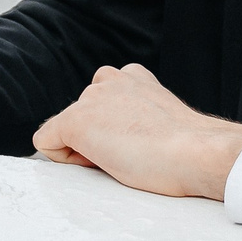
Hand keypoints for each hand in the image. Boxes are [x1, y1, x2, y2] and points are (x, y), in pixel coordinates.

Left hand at [30, 64, 241, 200]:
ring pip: (65, 128)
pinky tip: (94, 163)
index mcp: (132, 78)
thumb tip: (125, 135)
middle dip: (97, 138)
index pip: (101, 103)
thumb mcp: (160, 120)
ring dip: (83, 147)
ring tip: (119, 157)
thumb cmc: (188, 149)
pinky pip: (45, 142)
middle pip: (82, 116)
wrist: (196, 152)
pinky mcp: (75, 120)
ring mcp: (90, 99)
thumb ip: (136, 116)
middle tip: (131, 154)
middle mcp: (109, 79)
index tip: (137, 145)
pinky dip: (62, 158)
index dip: (112, 131)